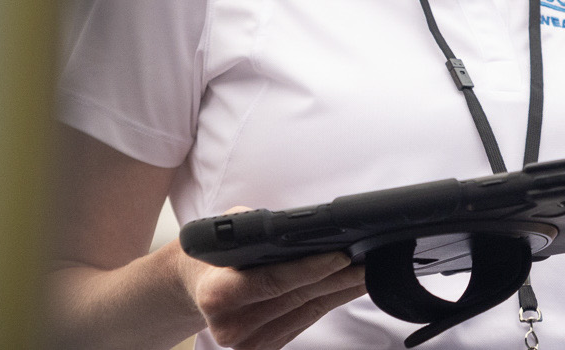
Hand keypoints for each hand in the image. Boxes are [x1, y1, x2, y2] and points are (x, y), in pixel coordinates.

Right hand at [174, 239, 365, 349]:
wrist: (196, 286)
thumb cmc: (217, 252)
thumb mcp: (231, 228)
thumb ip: (259, 227)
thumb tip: (301, 226)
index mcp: (217, 293)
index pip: (274, 281)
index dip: (311, 269)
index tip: (342, 255)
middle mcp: (230, 325)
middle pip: (297, 297)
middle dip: (337, 277)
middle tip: (367, 259)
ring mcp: (246, 343)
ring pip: (307, 312)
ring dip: (340, 291)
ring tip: (365, 270)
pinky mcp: (262, 349)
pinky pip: (304, 322)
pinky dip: (328, 302)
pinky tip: (346, 287)